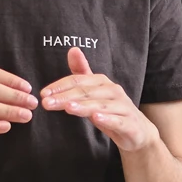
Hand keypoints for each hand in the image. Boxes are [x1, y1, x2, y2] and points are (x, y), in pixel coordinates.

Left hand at [39, 47, 154, 152]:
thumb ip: (82, 74)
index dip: (60, 86)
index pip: (78, 80)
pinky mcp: (129, 124)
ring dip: (83, 106)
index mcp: (102, 82)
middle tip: (47, 103)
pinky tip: (96, 118)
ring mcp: (123, 107)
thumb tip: (73, 49)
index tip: (43, 93)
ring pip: (101, 105)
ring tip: (67, 107)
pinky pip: (117, 120)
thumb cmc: (112, 110)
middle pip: (86, 92)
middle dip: (65, 97)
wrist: (138, 131)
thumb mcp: (95, 93)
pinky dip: (107, 119)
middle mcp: (113, 91)